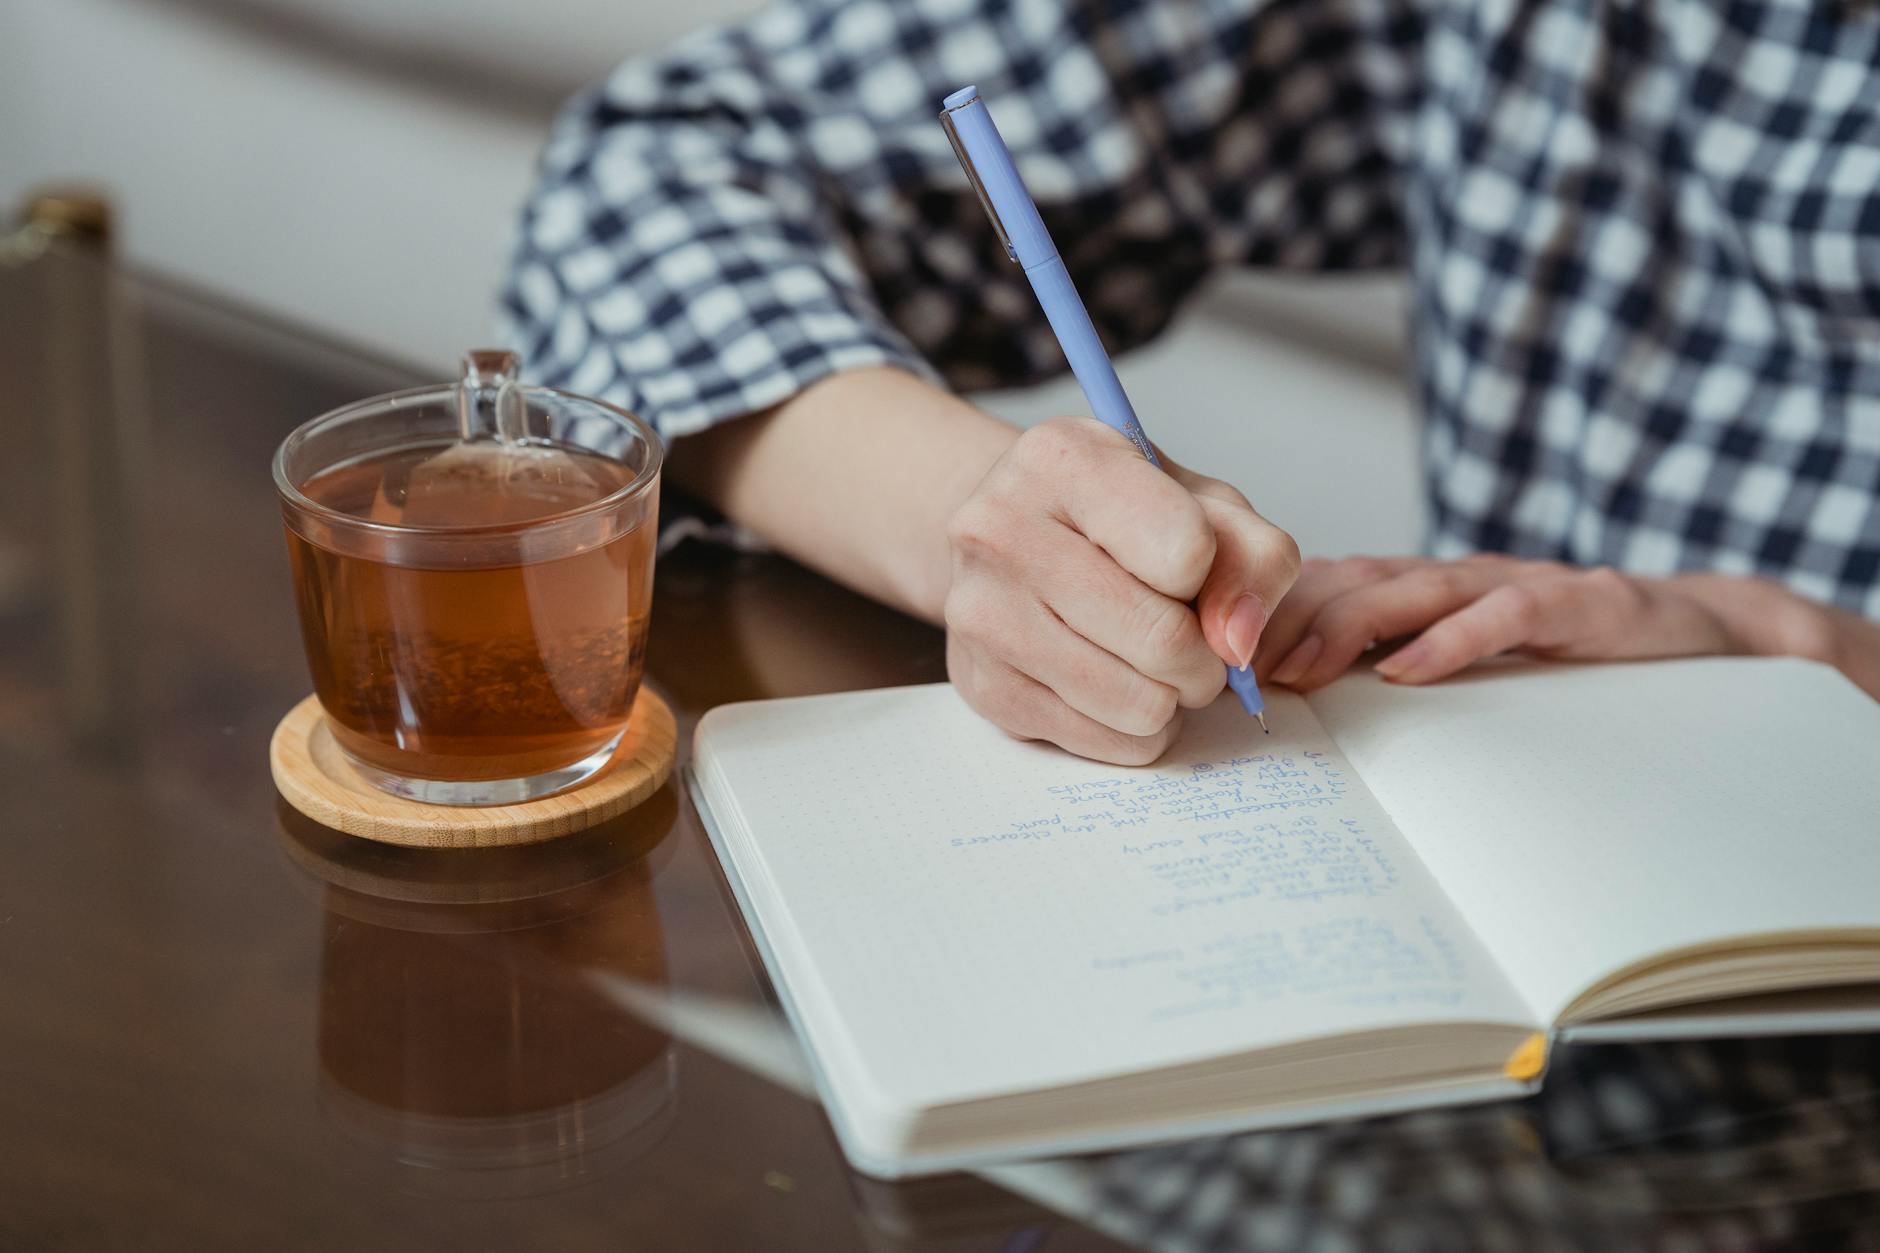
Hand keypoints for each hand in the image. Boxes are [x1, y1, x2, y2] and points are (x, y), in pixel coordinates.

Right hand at [945, 417, 1299, 763]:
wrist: (1010, 538)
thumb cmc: (1117, 518)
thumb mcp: (1203, 503)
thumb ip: (1253, 558)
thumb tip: (1236, 643)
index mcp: (1064, 460)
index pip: (1187, 553)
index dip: (1213, 576)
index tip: (1192, 571)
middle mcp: (1001, 528)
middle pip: (1162, 640)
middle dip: (1205, 659)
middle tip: (1195, 644)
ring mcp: (980, 611)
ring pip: (1137, 704)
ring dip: (1170, 698)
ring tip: (1153, 664)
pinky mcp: (980, 684)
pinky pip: (1103, 743)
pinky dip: (1132, 729)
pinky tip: (1114, 685)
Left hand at [1254, 553, 1854, 690]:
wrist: (1700, 633)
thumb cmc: (1563, 658)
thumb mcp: (1466, 661)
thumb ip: (1391, 667)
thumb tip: (1291, 707)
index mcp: (1423, 590)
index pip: (1324, 586)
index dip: (1264, 613)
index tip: (1208, 652)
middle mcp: (1458, 577)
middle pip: (1351, 582)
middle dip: (1282, 618)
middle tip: (1227, 662)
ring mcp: (1518, 583)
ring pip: (1413, 591)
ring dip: (1343, 625)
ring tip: (1292, 665)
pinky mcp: (1579, 604)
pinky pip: (1505, 617)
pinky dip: (1451, 642)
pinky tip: (1405, 671)